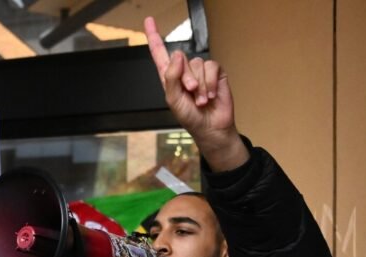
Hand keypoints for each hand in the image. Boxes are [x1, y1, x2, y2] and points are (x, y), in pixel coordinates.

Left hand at [144, 17, 248, 170]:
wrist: (210, 127)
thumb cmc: (189, 117)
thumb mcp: (173, 100)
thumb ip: (171, 77)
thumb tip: (177, 55)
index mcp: (169, 77)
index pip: (159, 53)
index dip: (154, 36)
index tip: (149, 20)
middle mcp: (184, 71)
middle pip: (181, 58)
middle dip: (186, 78)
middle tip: (190, 94)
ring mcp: (200, 71)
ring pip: (198, 63)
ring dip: (200, 84)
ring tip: (201, 99)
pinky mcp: (215, 73)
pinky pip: (212, 67)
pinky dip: (210, 82)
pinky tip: (210, 95)